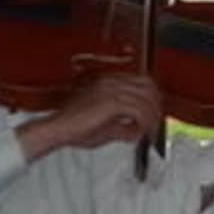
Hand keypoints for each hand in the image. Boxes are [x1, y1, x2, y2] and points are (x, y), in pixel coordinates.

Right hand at [31, 72, 165, 155]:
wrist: (57, 129)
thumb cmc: (74, 127)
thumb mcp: (105, 126)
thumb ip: (123, 127)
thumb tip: (137, 132)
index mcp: (107, 83)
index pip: (141, 81)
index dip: (152, 98)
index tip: (154, 114)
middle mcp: (111, 82)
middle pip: (148, 86)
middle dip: (156, 105)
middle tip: (155, 123)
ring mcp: (111, 90)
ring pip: (146, 99)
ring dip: (151, 117)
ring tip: (149, 130)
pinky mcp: (111, 102)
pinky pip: (139, 111)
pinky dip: (143, 123)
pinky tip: (140, 132)